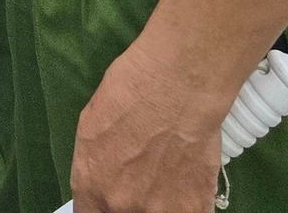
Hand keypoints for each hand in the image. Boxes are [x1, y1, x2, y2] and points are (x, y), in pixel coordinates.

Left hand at [69, 43, 224, 212]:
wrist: (177, 87)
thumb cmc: (129, 94)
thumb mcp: (90, 129)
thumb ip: (94, 167)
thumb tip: (100, 185)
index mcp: (92, 186)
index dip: (100, 206)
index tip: (107, 200)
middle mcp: (124, 205)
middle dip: (129, 201)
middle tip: (140, 179)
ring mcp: (162, 210)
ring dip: (159, 203)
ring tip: (165, 175)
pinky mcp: (196, 207)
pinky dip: (187, 203)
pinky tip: (185, 180)